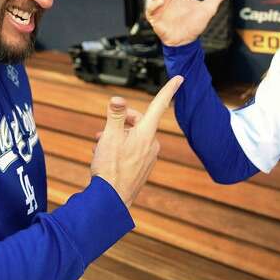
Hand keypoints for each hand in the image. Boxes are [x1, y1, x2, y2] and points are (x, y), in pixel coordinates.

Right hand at [90, 75, 183, 206]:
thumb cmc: (109, 168)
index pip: (159, 105)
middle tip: (103, 130)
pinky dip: (121, 149)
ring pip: (134, 137)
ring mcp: (149, 157)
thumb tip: (119, 99)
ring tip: (100, 146)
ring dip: (118, 137)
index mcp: (146, 133)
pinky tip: (107, 158)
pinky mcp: (143, 168)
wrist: (110, 201)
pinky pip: (134, 151)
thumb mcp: (109, 137)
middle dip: (122, 121)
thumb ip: (115, 116)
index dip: (168, 90)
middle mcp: (152, 144)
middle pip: (140, 122)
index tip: (180, 78)